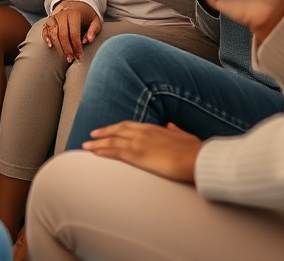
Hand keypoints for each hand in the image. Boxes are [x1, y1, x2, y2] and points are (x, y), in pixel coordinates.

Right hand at [43, 0, 101, 62]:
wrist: (76, 3)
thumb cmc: (87, 15)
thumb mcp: (95, 19)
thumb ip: (94, 29)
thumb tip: (89, 40)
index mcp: (74, 14)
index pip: (74, 33)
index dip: (76, 47)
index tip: (79, 56)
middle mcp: (62, 14)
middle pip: (62, 35)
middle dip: (67, 49)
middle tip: (71, 59)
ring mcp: (54, 17)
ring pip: (53, 33)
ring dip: (57, 46)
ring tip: (63, 56)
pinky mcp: (49, 20)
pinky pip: (45, 29)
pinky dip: (46, 37)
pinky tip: (50, 45)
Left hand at [82, 121, 200, 183]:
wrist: (197, 158)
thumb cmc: (194, 151)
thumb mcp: (185, 136)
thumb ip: (175, 131)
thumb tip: (171, 125)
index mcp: (155, 128)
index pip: (131, 126)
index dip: (118, 128)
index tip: (109, 129)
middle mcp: (144, 132)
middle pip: (118, 130)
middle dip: (103, 133)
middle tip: (91, 135)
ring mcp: (139, 143)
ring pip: (113, 141)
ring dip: (98, 143)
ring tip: (86, 146)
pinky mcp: (137, 155)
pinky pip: (116, 152)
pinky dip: (103, 151)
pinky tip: (95, 153)